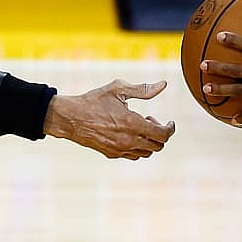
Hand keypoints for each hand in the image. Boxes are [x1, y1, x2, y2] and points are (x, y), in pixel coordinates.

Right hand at [43, 79, 175, 158]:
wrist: (71, 118)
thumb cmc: (94, 100)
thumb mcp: (118, 89)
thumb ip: (143, 89)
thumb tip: (163, 85)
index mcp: (132, 124)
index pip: (163, 135)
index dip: (170, 129)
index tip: (170, 122)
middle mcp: (128, 140)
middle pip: (158, 146)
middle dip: (160, 133)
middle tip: (150, 119)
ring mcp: (120, 150)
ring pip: (146, 153)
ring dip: (149, 140)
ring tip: (139, 126)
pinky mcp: (112, 154)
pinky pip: (133, 155)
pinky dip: (137, 147)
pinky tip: (129, 133)